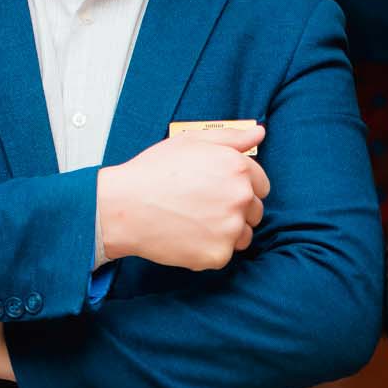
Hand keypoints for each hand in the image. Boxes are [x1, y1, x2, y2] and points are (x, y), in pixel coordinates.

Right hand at [97, 123, 268, 271]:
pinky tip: (187, 235)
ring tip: (194, 221)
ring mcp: (231, 228)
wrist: (125, 206)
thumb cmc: (153, 172)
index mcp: (238, 167)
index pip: (261, 185)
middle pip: (255, 211)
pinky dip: (209, 249)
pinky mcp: (218, 254)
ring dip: (227, 232)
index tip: (220, 191)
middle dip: (235, 210)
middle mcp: (240, 197)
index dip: (241, 187)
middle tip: (202, 206)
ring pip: (243, 235)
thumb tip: (259, 132)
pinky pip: (224, 254)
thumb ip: (231, 137)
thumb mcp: (191, 142)